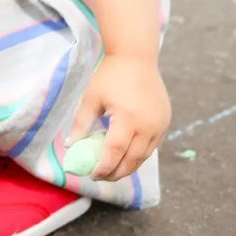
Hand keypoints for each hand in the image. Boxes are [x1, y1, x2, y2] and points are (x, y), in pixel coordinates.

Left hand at [70, 54, 170, 181]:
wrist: (136, 58)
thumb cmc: (110, 76)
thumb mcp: (91, 98)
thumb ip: (81, 123)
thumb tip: (70, 145)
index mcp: (128, 119)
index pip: (114, 152)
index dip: (103, 167)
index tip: (91, 175)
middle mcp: (148, 126)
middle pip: (132, 159)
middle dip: (116, 172)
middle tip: (101, 177)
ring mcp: (160, 125)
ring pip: (144, 156)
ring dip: (128, 166)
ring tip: (112, 170)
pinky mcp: (165, 122)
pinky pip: (152, 146)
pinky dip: (139, 154)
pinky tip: (126, 156)